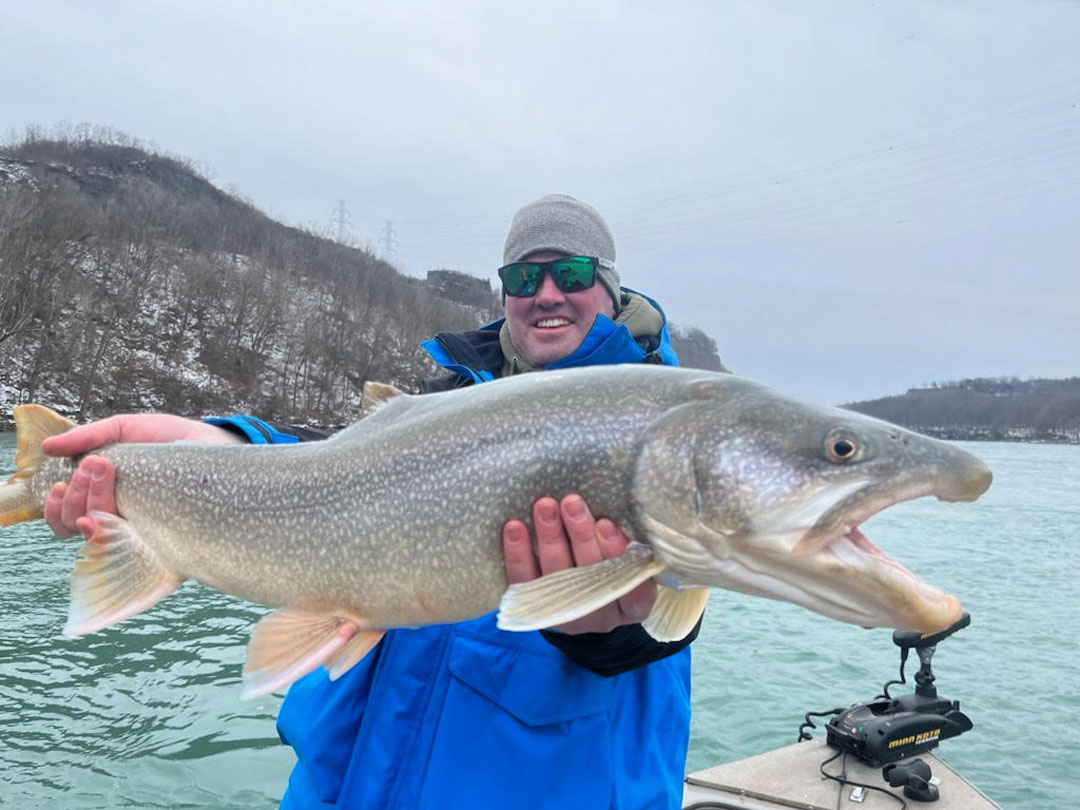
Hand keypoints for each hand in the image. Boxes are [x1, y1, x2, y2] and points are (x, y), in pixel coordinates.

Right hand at [41, 414, 241, 537]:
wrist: (211, 444)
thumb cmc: (168, 439)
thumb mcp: (125, 429)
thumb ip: (89, 436)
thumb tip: (48, 447)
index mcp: (102, 496)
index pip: (65, 517)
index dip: (54, 508)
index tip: (60, 486)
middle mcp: (116, 517)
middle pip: (75, 525)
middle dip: (77, 494)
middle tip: (96, 464)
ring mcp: (138, 528)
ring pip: (97, 535)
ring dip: (91, 502)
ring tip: (105, 469)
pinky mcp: (161, 537)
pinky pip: (129, 547)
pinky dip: (112, 530)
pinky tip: (113, 510)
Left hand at [502, 495, 655, 633]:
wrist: (583, 603)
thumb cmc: (614, 570)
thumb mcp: (631, 562)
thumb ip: (627, 546)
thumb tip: (610, 510)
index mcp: (632, 607)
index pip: (632, 586)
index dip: (617, 554)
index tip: (606, 523)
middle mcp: (600, 617)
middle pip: (589, 575)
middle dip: (580, 535)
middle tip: (571, 503)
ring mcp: (565, 615)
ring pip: (555, 575)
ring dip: (549, 537)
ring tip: (545, 506)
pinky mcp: (534, 608)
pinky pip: (523, 581)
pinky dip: (518, 552)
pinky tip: (515, 527)